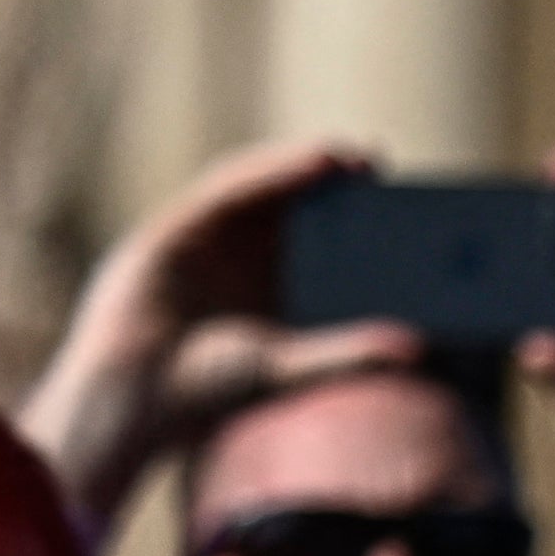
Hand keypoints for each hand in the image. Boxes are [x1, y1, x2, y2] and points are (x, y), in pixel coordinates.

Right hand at [14, 139, 414, 532]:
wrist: (137, 400)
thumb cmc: (206, 395)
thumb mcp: (291, 366)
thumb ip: (349, 353)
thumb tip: (417, 348)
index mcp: (264, 281)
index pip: (311, 234)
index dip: (347, 212)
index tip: (394, 199)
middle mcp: (234, 253)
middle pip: (286, 201)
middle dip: (328, 178)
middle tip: (377, 163)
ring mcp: (201, 237)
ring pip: (256, 186)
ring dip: (298, 164)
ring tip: (346, 156)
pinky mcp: (174, 229)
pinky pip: (225, 190)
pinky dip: (264, 173)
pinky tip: (304, 164)